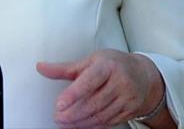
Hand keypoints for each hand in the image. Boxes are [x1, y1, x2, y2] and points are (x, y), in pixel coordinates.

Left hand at [36, 49, 169, 127]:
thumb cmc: (113, 65)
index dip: (74, 93)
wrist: (143, 75)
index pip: (90, 81)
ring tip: (65, 123)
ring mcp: (126, 98)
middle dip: (73, 113)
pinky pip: (108, 122)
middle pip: (94, 102)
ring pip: (100, 115)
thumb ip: (64, 68)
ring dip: (80, 122)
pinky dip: (92, 126)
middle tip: (58, 117)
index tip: (59, 104)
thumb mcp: (90, 61)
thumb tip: (41, 67)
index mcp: (108, 66)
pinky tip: (80, 125)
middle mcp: (120, 82)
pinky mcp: (129, 110)